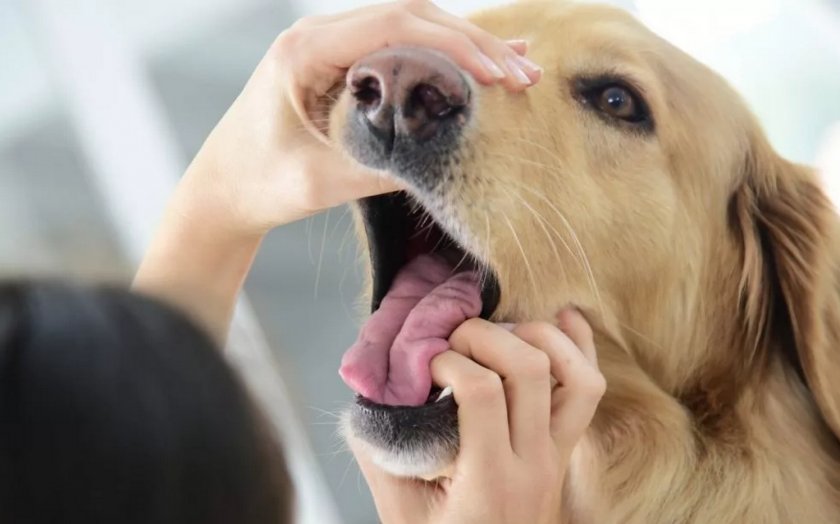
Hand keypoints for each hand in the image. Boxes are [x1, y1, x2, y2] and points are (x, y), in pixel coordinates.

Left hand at [135, 1, 541, 341]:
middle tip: (523, 74)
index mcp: (304, 51)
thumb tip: (449, 159)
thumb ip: (383, 167)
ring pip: (409, 28)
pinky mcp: (339, 65)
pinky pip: (398, 48)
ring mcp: (329, 46)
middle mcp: (317, 36)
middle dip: (472, 44)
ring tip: (516, 69)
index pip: (394, 25)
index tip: (498, 74)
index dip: (455, 44)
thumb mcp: (322, 181)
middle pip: (410, 16)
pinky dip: (441, 57)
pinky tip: (480, 64)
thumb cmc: (259, 184)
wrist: (221, 191)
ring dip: (463, 47)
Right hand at [354, 309, 604, 523]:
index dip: (450, 360)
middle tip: (455, 341)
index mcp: (489, 480)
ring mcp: (558, 456)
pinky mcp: (565, 450)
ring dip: (540, 337)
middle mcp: (534, 463)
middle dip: (487, 335)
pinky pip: (589, 389)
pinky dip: (579, 346)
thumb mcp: (401, 512)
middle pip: (531, 369)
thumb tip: (373, 393)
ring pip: (578, 376)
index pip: (484, 390)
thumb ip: (380, 454)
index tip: (427, 364)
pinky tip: (559, 319)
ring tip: (500, 332)